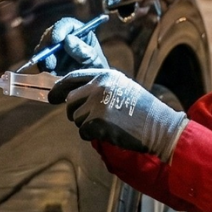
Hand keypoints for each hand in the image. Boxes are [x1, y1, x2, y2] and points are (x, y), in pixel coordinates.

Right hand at [36, 17, 107, 72]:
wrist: (94, 91)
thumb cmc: (99, 73)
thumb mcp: (96, 63)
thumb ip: (85, 52)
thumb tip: (68, 39)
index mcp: (81, 34)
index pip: (67, 25)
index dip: (59, 29)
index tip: (56, 39)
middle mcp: (66, 40)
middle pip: (51, 35)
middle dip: (48, 46)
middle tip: (50, 61)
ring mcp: (57, 52)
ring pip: (44, 48)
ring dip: (44, 57)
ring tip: (50, 69)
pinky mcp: (50, 64)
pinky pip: (40, 62)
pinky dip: (39, 66)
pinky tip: (43, 72)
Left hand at [48, 69, 186, 160]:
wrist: (160, 126)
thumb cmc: (142, 111)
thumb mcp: (121, 88)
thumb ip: (98, 88)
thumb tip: (71, 95)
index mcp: (105, 75)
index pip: (73, 77)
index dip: (59, 88)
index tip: (52, 97)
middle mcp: (99, 85)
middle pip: (71, 100)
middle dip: (75, 112)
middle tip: (90, 120)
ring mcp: (98, 103)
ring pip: (76, 117)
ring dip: (86, 125)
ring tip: (108, 125)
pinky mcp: (98, 121)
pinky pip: (83, 131)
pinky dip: (92, 136)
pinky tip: (109, 133)